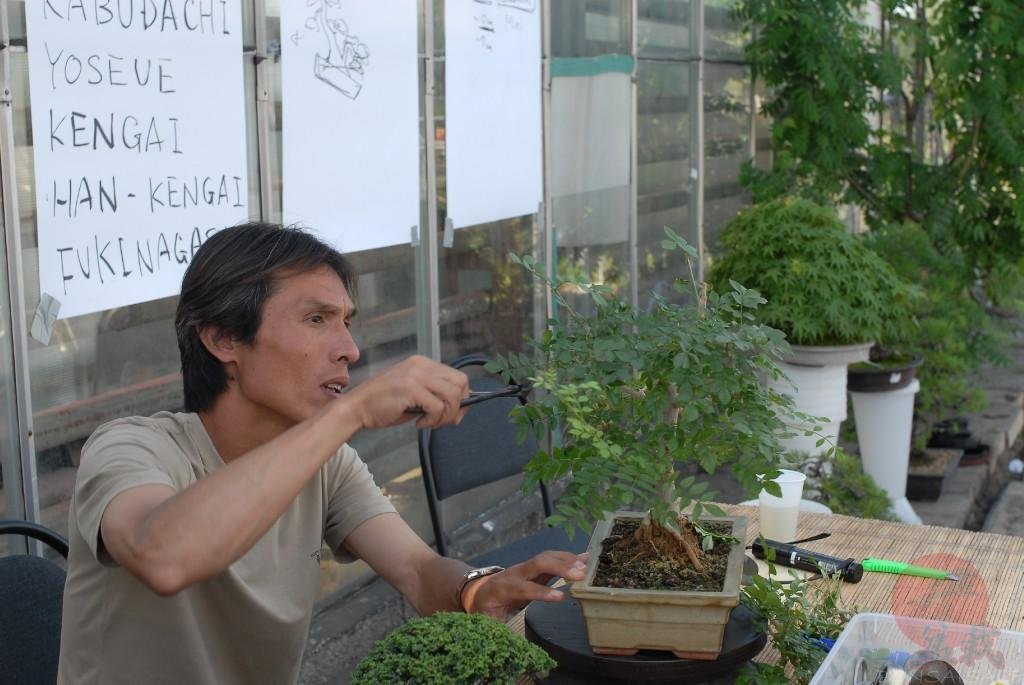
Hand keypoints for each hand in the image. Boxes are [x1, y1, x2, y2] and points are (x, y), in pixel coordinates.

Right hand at [344, 355, 468, 429]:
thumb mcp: (413, 395)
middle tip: (444, 421)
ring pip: (452, 395)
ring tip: (430, 423)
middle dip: (459, 406)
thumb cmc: (383, 405)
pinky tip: (419, 423)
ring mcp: (415, 375)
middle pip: (460, 383)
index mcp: (422, 363)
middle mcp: (421, 365)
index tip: (454, 414)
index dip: (462, 397)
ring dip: (445, 415)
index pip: (457, 377)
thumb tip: (460, 410)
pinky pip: (437, 407)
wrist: (356, 408)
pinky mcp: (410, 388)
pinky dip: (433, 420)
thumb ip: (434, 396)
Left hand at [463, 551, 588, 618]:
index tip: (561, 597)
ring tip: (586, 566)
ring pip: (545, 557)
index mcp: (503, 588)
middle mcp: (515, 573)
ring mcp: (524, 567)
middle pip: (537, 564)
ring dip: (566, 560)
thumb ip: (497, 629)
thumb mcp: (487, 621)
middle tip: (581, 574)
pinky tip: (583, 558)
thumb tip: (509, 645)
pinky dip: (567, 558)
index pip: (524, 588)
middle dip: (560, 567)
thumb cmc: (485, 609)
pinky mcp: (533, 567)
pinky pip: (550, 559)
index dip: (542, 592)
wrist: (478, 591)